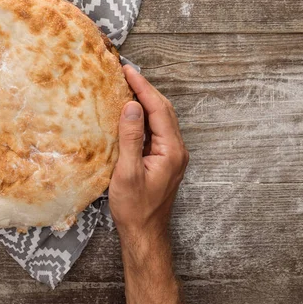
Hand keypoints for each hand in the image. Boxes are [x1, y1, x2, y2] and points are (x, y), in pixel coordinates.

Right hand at [109, 64, 188, 242]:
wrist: (144, 232)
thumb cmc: (134, 208)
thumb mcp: (127, 173)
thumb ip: (130, 138)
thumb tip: (130, 106)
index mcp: (171, 150)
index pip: (158, 109)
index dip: (142, 87)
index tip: (127, 70)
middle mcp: (177, 149)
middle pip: (164, 110)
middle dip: (145, 89)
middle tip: (125, 72)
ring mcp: (172, 155)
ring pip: (161, 118)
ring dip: (146, 100)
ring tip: (127, 85)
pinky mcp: (164, 159)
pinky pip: (156, 130)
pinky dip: (144, 115)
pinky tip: (130, 111)